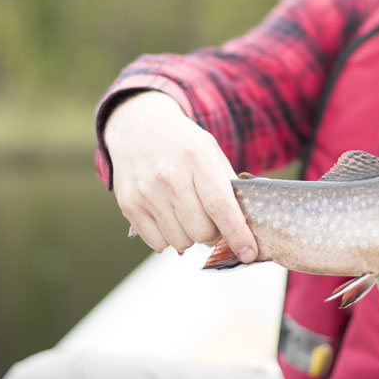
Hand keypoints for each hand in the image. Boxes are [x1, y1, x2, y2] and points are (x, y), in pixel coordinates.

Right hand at [104, 91, 257, 261]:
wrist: (137, 126)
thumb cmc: (182, 144)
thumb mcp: (210, 151)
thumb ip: (228, 185)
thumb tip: (245, 225)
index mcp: (198, 159)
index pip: (220, 206)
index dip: (237, 234)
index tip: (249, 252)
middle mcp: (170, 176)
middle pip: (201, 231)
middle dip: (213, 235)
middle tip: (211, 222)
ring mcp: (146, 192)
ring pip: (180, 242)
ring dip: (190, 237)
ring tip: (187, 215)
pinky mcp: (129, 205)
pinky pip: (158, 243)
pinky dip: (168, 238)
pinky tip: (168, 217)